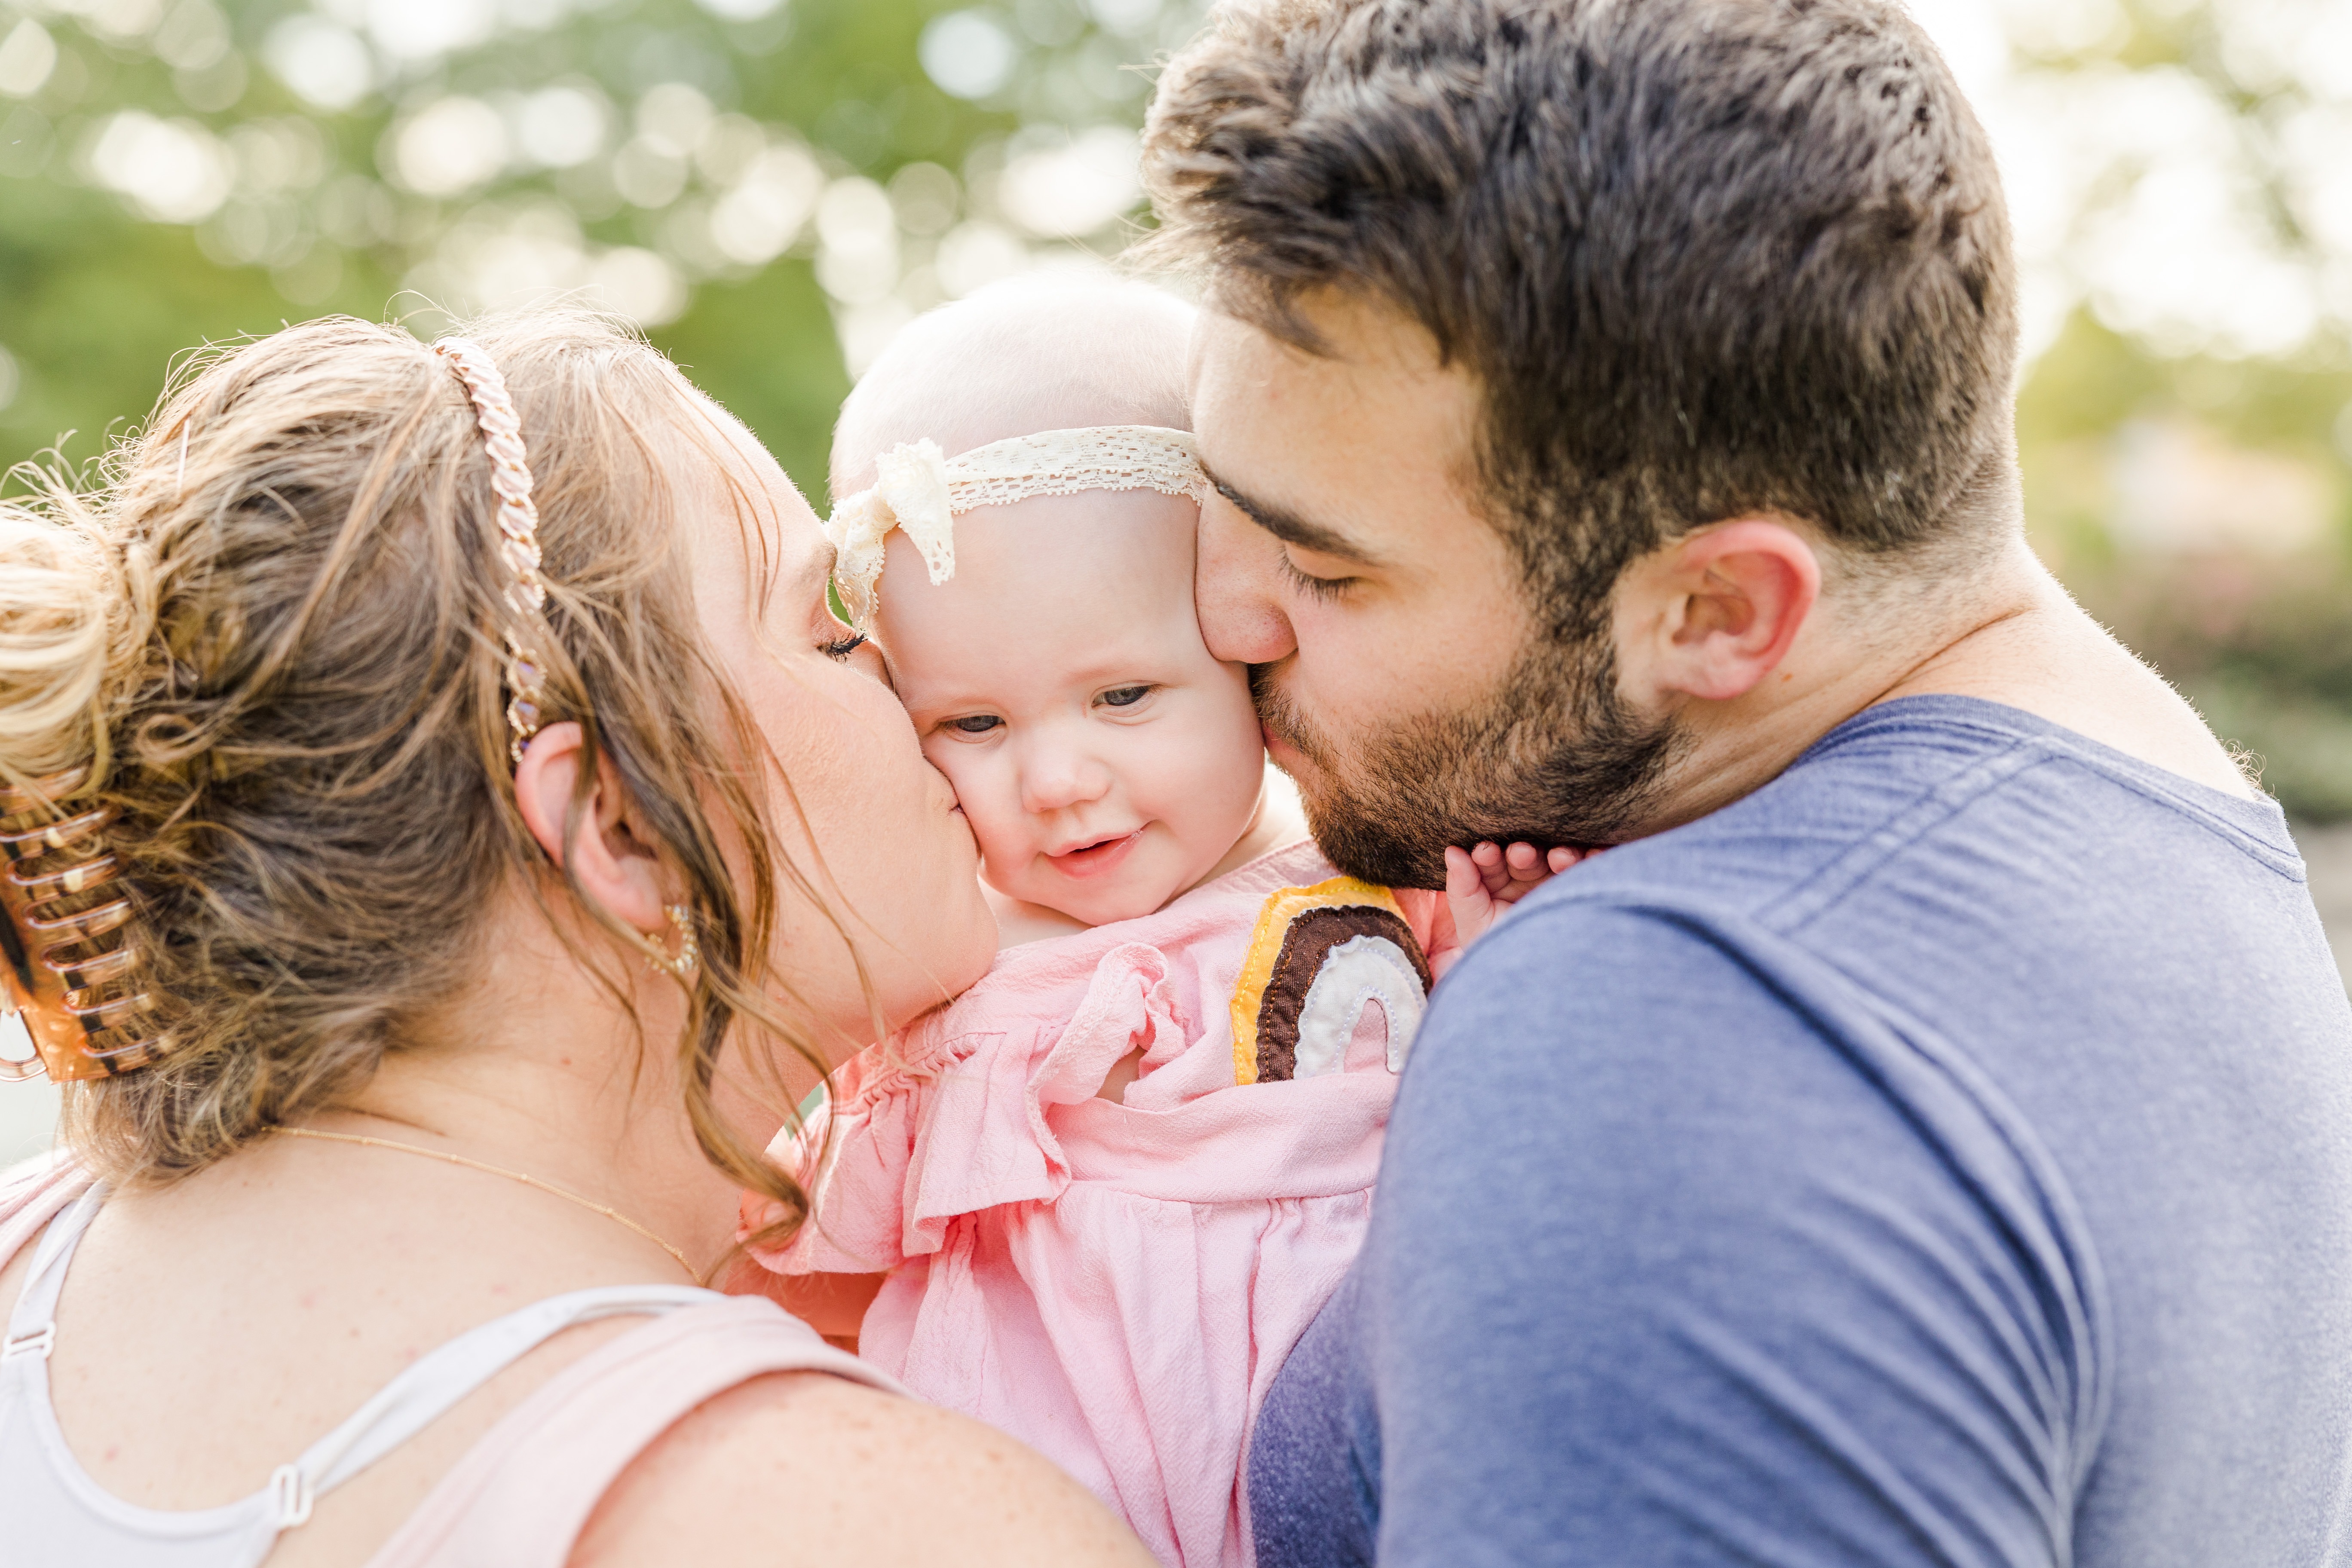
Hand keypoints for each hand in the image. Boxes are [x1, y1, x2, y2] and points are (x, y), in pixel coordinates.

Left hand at [1439, 841, 1587, 968]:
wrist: (1542, 995)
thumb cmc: (1503, 961)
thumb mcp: (1476, 927)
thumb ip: (1463, 889)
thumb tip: (1452, 851)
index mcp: (1499, 889)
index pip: (1493, 862)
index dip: (1488, 854)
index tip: (1485, 851)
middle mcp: (1529, 884)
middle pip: (1527, 857)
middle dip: (1523, 853)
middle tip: (1521, 853)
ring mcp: (1560, 885)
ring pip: (1562, 858)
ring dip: (1561, 853)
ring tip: (1560, 858)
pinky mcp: (1590, 889)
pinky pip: (1595, 866)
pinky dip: (1596, 857)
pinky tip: (1592, 856)